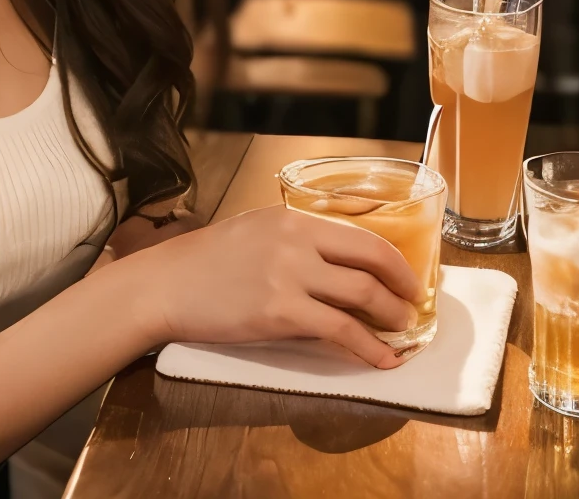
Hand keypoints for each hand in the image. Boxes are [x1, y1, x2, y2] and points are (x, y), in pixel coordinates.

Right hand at [129, 205, 422, 368]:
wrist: (166, 284)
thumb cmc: (204, 262)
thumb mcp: (254, 234)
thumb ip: (295, 243)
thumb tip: (336, 269)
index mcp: (292, 219)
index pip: (361, 236)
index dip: (394, 261)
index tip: (407, 279)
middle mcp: (297, 241)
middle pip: (372, 261)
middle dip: (402, 288)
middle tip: (412, 308)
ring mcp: (290, 275)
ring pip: (363, 296)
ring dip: (392, 318)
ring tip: (402, 334)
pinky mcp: (281, 312)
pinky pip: (341, 330)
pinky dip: (369, 348)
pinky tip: (381, 360)